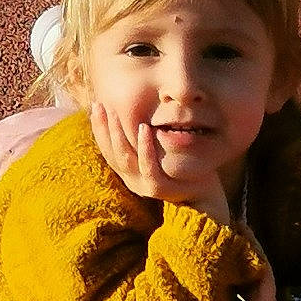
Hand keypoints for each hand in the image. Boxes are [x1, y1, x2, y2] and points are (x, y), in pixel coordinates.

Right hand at [88, 101, 229, 224]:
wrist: (205, 196)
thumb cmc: (183, 169)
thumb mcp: (160, 151)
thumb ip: (145, 139)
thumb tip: (135, 111)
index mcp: (129, 171)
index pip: (107, 148)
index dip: (99, 127)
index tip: (95, 104)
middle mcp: (132, 180)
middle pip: (111, 153)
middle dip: (103, 127)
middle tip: (99, 104)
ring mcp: (144, 186)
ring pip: (125, 160)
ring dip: (118, 135)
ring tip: (116, 113)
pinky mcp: (159, 189)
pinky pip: (149, 168)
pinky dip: (145, 148)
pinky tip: (144, 128)